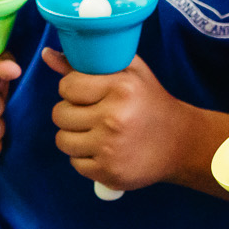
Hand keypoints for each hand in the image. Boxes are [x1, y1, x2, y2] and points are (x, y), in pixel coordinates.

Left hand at [43, 48, 192, 193]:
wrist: (181, 143)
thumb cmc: (151, 101)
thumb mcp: (128, 72)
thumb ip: (89, 61)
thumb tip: (46, 55)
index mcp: (121, 88)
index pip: (68, 86)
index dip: (73, 89)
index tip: (87, 92)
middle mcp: (114, 119)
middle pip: (60, 115)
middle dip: (70, 112)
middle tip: (90, 112)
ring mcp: (110, 149)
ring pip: (63, 140)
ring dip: (73, 135)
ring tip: (93, 130)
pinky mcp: (108, 173)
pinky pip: (75, 163)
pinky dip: (84, 156)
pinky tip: (103, 148)